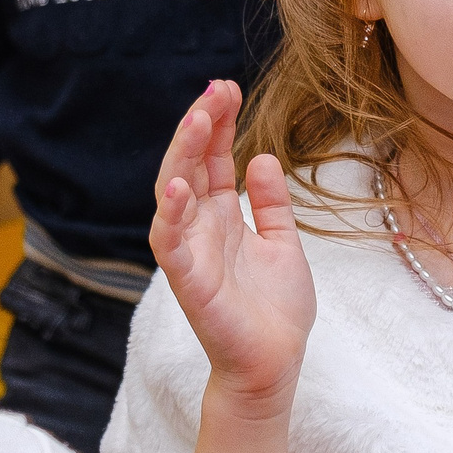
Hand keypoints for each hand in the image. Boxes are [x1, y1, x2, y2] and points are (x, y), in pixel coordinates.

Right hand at [149, 80, 315, 406]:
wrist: (275, 364)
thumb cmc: (274, 310)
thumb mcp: (282, 243)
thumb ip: (270, 204)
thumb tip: (263, 158)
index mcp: (221, 218)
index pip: (211, 160)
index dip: (216, 124)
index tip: (228, 87)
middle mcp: (200, 229)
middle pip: (188, 166)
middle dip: (199, 125)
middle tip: (215, 88)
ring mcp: (191, 253)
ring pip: (173, 194)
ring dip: (181, 156)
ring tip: (197, 120)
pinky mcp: (190, 282)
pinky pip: (171, 244)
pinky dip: (171, 215)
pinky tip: (179, 187)